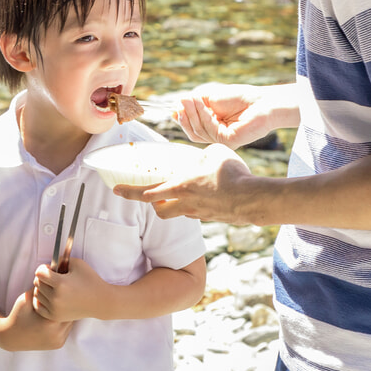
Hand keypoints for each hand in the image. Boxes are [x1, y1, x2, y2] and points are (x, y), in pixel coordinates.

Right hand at [3, 289, 72, 349]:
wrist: (11, 337)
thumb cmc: (19, 315)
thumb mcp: (28, 298)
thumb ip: (41, 288)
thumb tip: (52, 274)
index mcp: (50, 321)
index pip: (66, 303)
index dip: (65, 295)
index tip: (65, 288)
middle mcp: (57, 333)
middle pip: (71, 314)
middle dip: (68, 305)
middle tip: (69, 295)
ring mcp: (58, 340)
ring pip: (70, 323)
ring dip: (68, 315)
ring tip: (66, 304)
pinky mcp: (58, 344)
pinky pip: (67, 330)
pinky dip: (64, 323)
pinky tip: (61, 315)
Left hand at [32, 258, 105, 321]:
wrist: (100, 301)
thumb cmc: (90, 280)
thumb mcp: (77, 263)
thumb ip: (60, 260)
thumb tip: (49, 264)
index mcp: (60, 283)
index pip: (39, 273)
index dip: (44, 268)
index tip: (51, 269)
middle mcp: (56, 297)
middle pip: (37, 283)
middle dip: (42, 277)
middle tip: (52, 277)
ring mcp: (55, 309)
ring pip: (37, 294)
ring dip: (42, 288)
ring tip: (52, 286)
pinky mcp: (56, 316)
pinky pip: (38, 307)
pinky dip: (40, 300)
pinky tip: (48, 296)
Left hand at [114, 142, 258, 222]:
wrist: (253, 199)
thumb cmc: (232, 174)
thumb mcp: (215, 153)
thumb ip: (204, 155)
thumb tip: (204, 156)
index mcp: (181, 187)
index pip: (147, 193)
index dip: (130, 193)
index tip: (116, 191)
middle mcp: (186, 204)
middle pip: (159, 211)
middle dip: (152, 205)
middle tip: (150, 196)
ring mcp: (199, 213)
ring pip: (178, 214)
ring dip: (174, 206)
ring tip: (180, 194)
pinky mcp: (213, 218)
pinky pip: (197, 213)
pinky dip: (194, 207)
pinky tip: (205, 197)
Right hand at [176, 82, 300, 148]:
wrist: (260, 101)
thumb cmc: (239, 98)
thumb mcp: (210, 98)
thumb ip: (193, 105)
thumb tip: (172, 110)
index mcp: (211, 125)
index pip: (191, 126)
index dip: (181, 118)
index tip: (175, 106)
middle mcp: (215, 135)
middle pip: (192, 131)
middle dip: (185, 116)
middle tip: (183, 100)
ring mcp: (221, 140)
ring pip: (198, 132)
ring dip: (193, 114)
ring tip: (192, 99)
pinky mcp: (228, 142)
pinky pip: (209, 131)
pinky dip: (204, 116)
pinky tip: (204, 106)